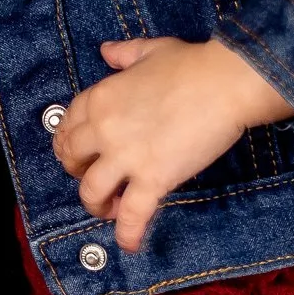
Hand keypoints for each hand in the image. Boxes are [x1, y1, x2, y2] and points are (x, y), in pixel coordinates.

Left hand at [53, 35, 293, 251]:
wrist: (225, 83)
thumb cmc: (192, 65)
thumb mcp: (151, 50)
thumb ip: (125, 53)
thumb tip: (107, 50)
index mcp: (100, 98)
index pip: (68, 126)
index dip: (70, 144)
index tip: (79, 153)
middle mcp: (103, 129)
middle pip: (72, 160)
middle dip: (78, 174)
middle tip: (93, 179)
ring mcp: (125, 156)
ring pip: (91, 192)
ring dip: (96, 205)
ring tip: (110, 209)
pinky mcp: (152, 179)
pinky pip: (132, 215)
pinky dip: (128, 234)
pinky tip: (130, 244)